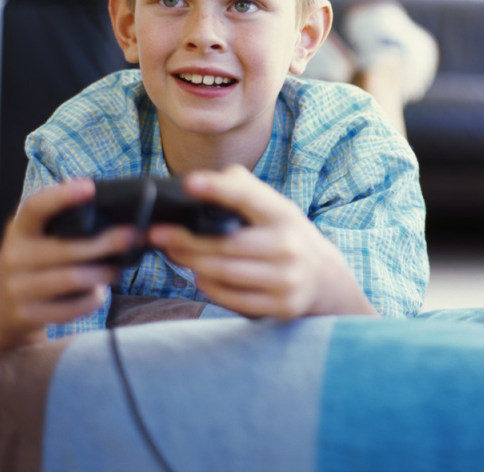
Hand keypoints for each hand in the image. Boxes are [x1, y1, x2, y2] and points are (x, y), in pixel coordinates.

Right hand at [0, 179, 136, 353]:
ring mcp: (17, 288)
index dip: (61, 197)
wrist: (0, 309)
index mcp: (20, 230)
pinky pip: (68, 308)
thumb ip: (65, 224)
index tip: (90, 187)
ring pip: (71, 278)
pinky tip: (99, 293)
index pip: (36, 208)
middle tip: (132, 237)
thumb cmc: (34, 264)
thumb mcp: (37, 239)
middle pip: (65, 248)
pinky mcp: (25, 314)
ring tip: (117, 270)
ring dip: (102, 274)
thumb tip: (114, 212)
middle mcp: (14, 256)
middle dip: (105, 243)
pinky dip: (91, 300)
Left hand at [147, 166, 376, 319]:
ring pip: (223, 272)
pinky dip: (208, 286)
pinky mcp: (281, 305)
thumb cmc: (288, 236)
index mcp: (284, 215)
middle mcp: (288, 246)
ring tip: (174, 252)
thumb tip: (205, 179)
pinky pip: (230, 298)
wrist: (326, 279)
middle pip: (224, 243)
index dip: (219, 188)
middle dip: (185, 238)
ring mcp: (286, 278)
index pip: (249, 196)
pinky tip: (200, 275)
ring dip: (191, 262)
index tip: (191, 182)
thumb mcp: (277, 209)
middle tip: (157, 233)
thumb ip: (244, 191)